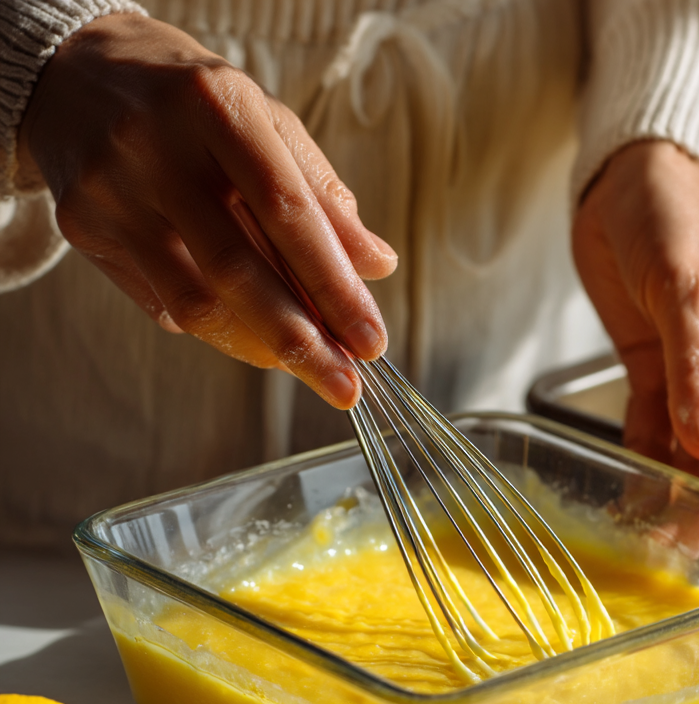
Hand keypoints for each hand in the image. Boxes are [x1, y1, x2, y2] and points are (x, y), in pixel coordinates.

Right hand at [16, 13, 396, 407]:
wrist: (72, 72)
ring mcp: (111, 193)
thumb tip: (377, 266)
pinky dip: (221, 329)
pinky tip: (252, 332)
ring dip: (262, 348)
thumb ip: (322, 195)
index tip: (371, 341)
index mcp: (215, 105)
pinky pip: (164, 304)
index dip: (334, 287)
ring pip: (195, 303)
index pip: (288, 213)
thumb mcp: (266, 122)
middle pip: (237, 271)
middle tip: (346, 387)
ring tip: (307, 366)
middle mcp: (154, 148)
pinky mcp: (83, 230)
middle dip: (302, 342)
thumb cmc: (194, 103)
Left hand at [572, 140, 698, 500]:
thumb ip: (694, 374)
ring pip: (693, 453)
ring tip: (643, 534)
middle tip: (669, 547)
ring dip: (671, 492)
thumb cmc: (671, 214)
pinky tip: (626, 495)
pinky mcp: (658, 376)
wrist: (627, 181)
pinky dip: (643, 464)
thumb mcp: (684, 291)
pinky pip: (655, 433)